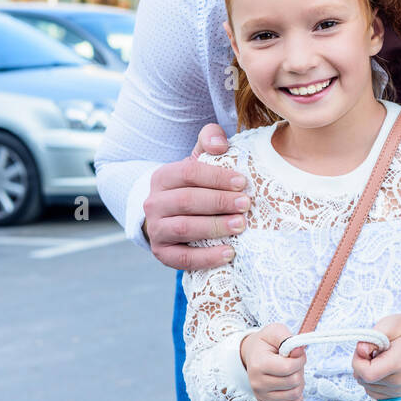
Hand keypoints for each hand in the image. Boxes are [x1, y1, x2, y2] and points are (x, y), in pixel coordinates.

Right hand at [142, 123, 249, 271]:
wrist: (170, 216)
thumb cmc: (194, 186)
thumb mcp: (198, 161)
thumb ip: (210, 141)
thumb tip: (220, 144)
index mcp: (163, 177)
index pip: (188, 173)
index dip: (216, 177)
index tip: (242, 182)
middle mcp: (154, 203)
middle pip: (187, 200)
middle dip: (219, 202)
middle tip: (246, 205)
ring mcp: (156, 229)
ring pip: (184, 228)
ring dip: (214, 227)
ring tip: (240, 226)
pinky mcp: (162, 253)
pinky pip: (183, 258)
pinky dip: (207, 257)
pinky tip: (229, 253)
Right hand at [240, 323, 305, 400]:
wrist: (252, 354)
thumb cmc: (266, 343)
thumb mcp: (275, 331)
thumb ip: (289, 338)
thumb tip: (299, 351)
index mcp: (259, 364)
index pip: (289, 368)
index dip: (299, 359)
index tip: (296, 354)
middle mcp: (257, 383)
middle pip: (294, 382)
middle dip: (299, 370)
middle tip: (292, 363)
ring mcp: (261, 396)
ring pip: (295, 394)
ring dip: (299, 382)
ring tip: (290, 373)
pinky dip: (295, 399)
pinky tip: (292, 388)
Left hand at [351, 314, 400, 400]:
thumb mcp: (389, 324)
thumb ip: (372, 337)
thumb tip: (360, 350)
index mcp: (397, 364)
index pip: (367, 373)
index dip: (358, 361)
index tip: (363, 349)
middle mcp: (398, 382)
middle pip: (364, 380)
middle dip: (361, 364)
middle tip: (372, 350)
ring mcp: (397, 390)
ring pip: (365, 385)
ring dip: (365, 371)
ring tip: (379, 358)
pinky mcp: (395, 394)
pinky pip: (371, 391)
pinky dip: (370, 379)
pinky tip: (379, 367)